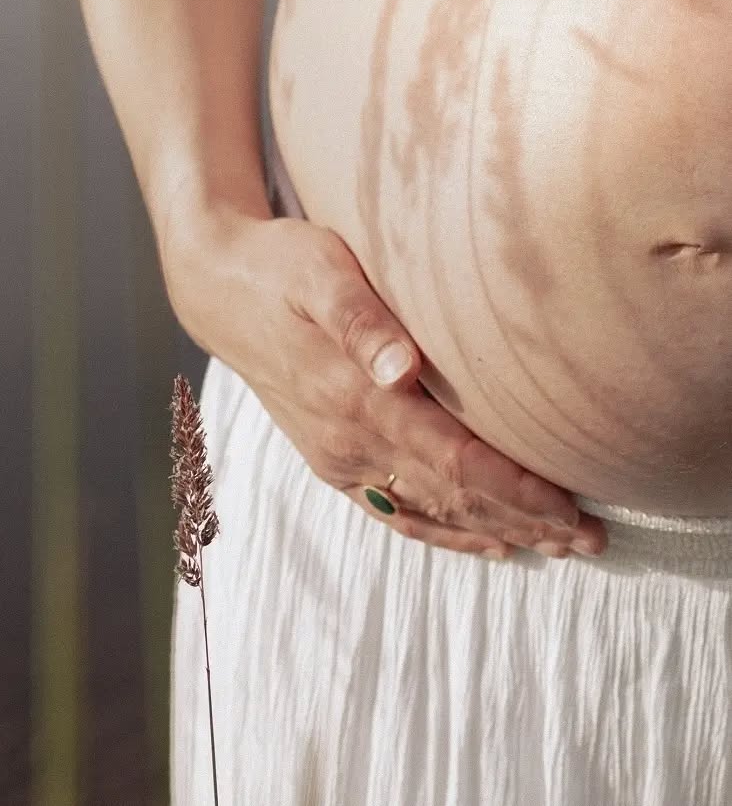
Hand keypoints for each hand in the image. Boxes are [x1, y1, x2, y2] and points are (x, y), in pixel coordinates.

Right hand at [165, 203, 608, 558]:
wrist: (217, 284)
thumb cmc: (279, 263)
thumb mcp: (319, 270)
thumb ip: (360, 319)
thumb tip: (402, 366)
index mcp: (352, 396)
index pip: (452, 461)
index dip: (515, 490)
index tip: (572, 507)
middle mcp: (345, 439)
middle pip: (450, 497)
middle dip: (524, 521)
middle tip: (593, 539)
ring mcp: (335, 454)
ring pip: (428, 512)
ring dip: (496, 532)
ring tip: (559, 547)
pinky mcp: (328, 456)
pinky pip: (394, 511)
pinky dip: (445, 532)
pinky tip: (485, 541)